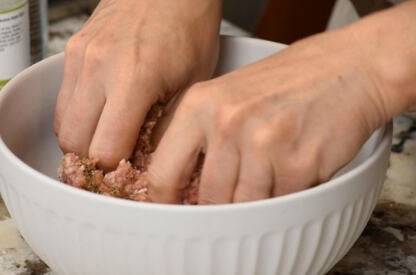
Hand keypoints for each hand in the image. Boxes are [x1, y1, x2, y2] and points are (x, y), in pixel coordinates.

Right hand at [54, 0, 221, 169]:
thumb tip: (146, 166)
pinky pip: (62, 101)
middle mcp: (98, 68)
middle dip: (93, 160)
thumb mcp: (192, 84)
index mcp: (134, 79)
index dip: (116, 170)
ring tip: (105, 139)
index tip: (129, 174)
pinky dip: (76, 116)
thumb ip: (164, 128)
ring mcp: (79, 59)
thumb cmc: (188, 27)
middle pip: (73, 144)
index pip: (105, 150)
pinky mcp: (70, 52)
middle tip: (114, 163)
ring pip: (62, 125)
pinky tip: (100, 114)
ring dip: (81, 140)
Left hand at [146, 32, 393, 203]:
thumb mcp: (224, 95)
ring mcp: (262, 144)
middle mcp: (225, 123)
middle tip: (232, 202)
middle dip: (219, 207)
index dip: (166, 203)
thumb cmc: (286, 84)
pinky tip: (294, 171)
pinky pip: (279, 204)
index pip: (161, 175)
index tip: (172, 215)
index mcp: (198, 106)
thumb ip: (195, 136)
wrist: (349, 68)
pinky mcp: (298, 164)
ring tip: (269, 177)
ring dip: (255, 204)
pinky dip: (285, 198)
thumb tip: (170, 187)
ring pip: (243, 206)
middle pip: (207, 197)